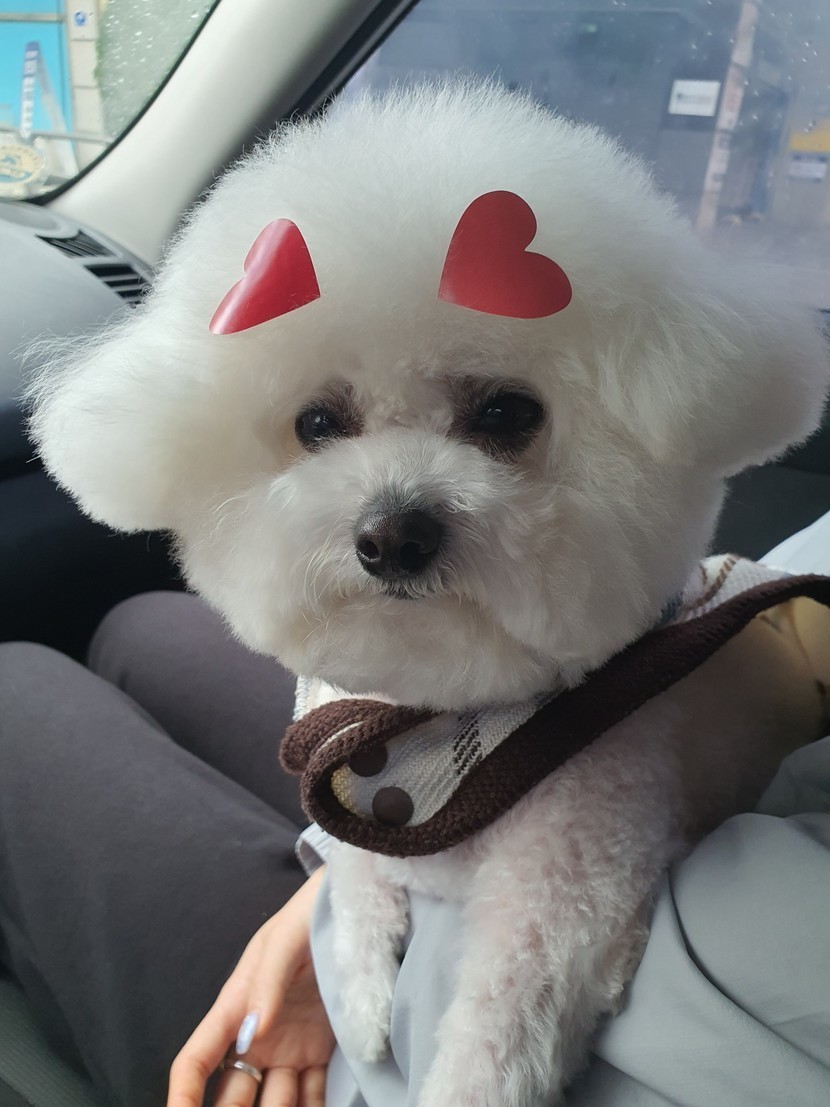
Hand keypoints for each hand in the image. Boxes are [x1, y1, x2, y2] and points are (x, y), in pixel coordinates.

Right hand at [168, 866, 333, 1106]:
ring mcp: (288, 1047)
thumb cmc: (309, 914)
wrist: (351, 906)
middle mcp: (256, 1037)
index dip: (182, 1096)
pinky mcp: (320, 1051)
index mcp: (235, 1007)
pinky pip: (312, 1095)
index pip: (196, 1060)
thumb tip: (250, 1034)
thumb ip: (267, 984)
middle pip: (231, 1096)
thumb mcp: (285, 941)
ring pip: (272, 1104)